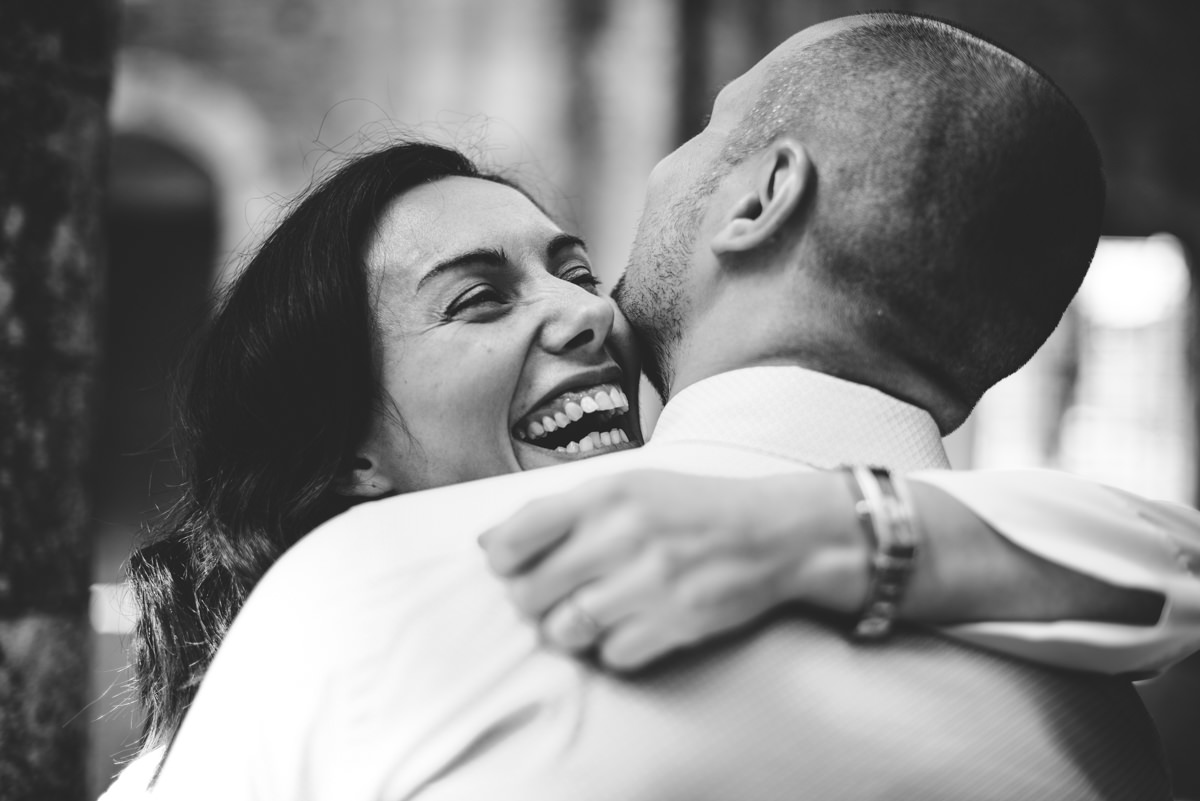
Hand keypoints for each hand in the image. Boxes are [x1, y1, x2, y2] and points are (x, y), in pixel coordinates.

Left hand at [479, 470, 863, 670]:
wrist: (773, 534)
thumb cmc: (691, 509)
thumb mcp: (629, 487)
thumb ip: (561, 510)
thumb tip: (487, 541)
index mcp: (607, 493)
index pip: (517, 535)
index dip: (500, 560)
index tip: (509, 567)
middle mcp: (623, 535)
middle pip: (531, 592)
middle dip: (531, 602)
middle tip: (550, 597)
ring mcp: (650, 582)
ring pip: (565, 630)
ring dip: (568, 630)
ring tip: (590, 613)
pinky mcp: (675, 622)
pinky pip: (611, 655)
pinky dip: (613, 649)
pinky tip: (632, 626)